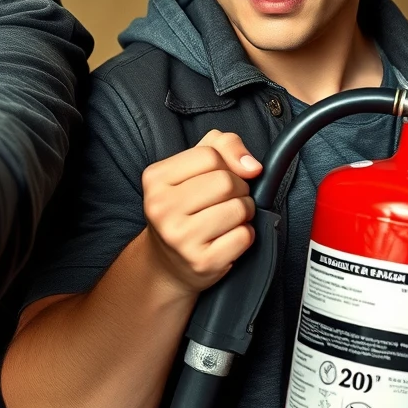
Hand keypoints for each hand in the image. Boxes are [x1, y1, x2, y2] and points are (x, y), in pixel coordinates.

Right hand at [141, 129, 261, 298]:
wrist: (169, 261)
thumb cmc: (187, 207)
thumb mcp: (194, 167)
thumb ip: (223, 145)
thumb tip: (252, 166)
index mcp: (155, 179)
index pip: (209, 155)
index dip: (225, 164)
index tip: (219, 177)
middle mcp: (161, 208)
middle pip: (226, 181)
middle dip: (239, 189)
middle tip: (227, 200)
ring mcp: (179, 238)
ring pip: (239, 208)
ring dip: (245, 212)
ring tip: (228, 218)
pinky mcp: (202, 261)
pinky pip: (244, 236)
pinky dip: (245, 234)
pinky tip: (227, 238)